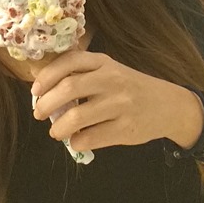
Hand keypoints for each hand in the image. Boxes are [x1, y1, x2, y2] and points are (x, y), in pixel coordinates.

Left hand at [31, 51, 202, 152]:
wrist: (168, 105)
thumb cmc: (129, 86)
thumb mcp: (107, 70)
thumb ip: (79, 72)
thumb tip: (38, 78)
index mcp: (104, 62)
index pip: (69, 61)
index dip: (47, 75)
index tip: (35, 90)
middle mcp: (112, 79)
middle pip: (69, 87)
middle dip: (46, 103)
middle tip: (38, 113)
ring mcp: (120, 104)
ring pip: (78, 116)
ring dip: (59, 127)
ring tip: (55, 131)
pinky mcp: (126, 129)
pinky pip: (92, 138)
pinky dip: (77, 141)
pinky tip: (76, 140)